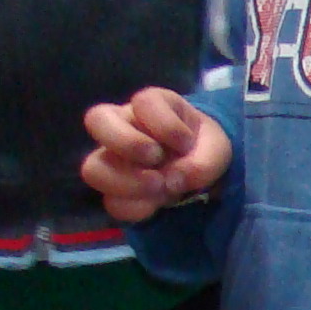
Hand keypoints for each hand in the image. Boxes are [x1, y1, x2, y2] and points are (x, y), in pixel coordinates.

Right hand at [81, 90, 230, 222]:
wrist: (200, 172)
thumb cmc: (204, 148)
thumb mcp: (217, 149)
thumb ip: (203, 161)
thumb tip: (173, 180)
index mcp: (152, 105)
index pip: (144, 102)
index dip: (164, 124)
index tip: (186, 143)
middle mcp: (123, 125)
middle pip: (96, 120)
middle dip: (127, 143)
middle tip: (157, 158)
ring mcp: (113, 158)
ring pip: (93, 168)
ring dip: (127, 183)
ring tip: (159, 186)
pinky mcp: (116, 190)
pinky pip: (111, 202)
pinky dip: (136, 207)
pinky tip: (157, 205)